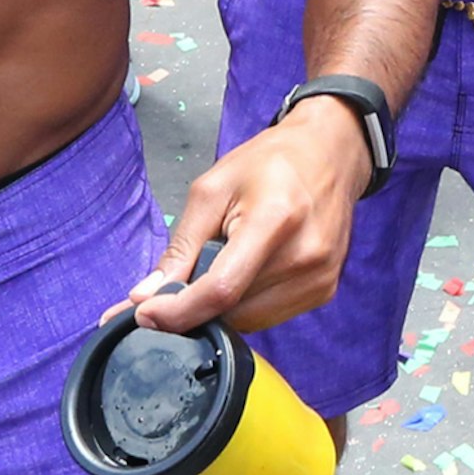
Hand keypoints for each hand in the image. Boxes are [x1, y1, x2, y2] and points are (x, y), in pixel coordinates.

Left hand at [132, 102, 372, 336]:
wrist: (330, 153)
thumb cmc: (268, 163)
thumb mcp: (212, 190)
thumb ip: (180, 247)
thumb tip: (144, 298)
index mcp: (275, 219)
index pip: (221, 289)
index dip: (178, 311)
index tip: (143, 315)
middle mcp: (305, 255)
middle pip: (232, 310)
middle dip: (195, 304)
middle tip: (184, 276)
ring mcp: (320, 277)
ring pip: (248, 321)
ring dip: (222, 306)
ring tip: (225, 262)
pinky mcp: (324, 291)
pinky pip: (269, 318)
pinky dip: (246, 304)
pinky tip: (249, 270)